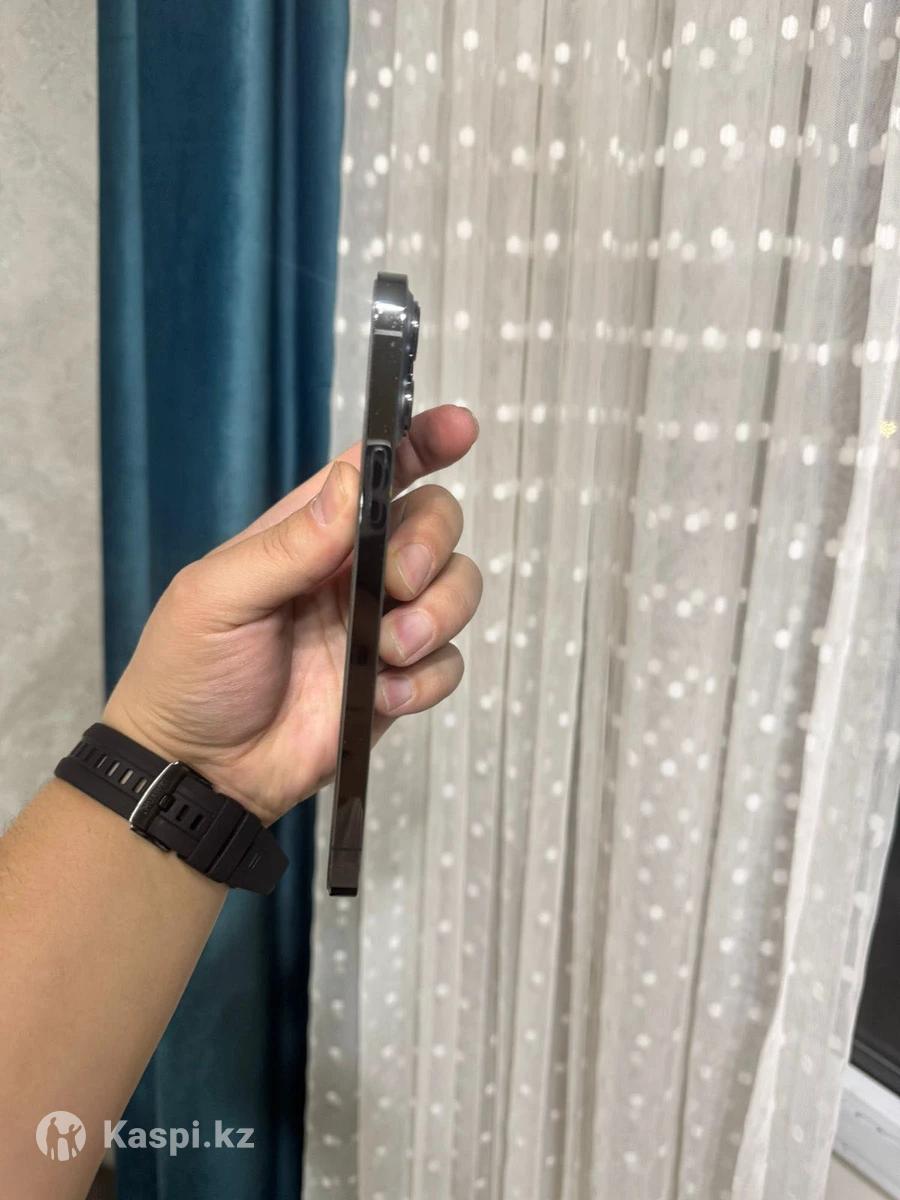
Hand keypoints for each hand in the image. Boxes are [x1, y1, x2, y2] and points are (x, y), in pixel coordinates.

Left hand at [103, 405, 481, 824]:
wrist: (198, 773)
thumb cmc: (188, 673)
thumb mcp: (217, 597)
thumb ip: (287, 544)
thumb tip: (353, 486)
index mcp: (308, 533)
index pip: (375, 472)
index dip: (420, 442)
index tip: (459, 429)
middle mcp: (354, 570)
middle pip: (434, 522)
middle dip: (430, 545)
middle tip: (397, 583)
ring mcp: (379, 627)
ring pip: (457, 588)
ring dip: (438, 614)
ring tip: (390, 651)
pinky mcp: (396, 683)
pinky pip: (449, 663)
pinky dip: (428, 678)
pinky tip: (382, 697)